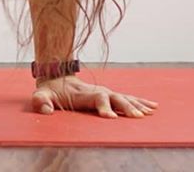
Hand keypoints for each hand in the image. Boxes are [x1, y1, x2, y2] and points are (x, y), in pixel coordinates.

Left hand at [31, 74, 157, 117]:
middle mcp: (98, 91)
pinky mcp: (109, 95)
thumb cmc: (50, 90)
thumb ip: (42, 101)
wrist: (56, 75)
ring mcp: (105, 92)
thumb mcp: (42, 95)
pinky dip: (139, 102)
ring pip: (124, 97)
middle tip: (137, 117)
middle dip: (126, 107)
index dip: (104, 107)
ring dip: (137, 105)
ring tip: (149, 112)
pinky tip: (151, 107)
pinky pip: (127, 98)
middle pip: (115, 98)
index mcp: (84, 93)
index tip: (110, 118)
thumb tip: (46, 110)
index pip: (98, 98)